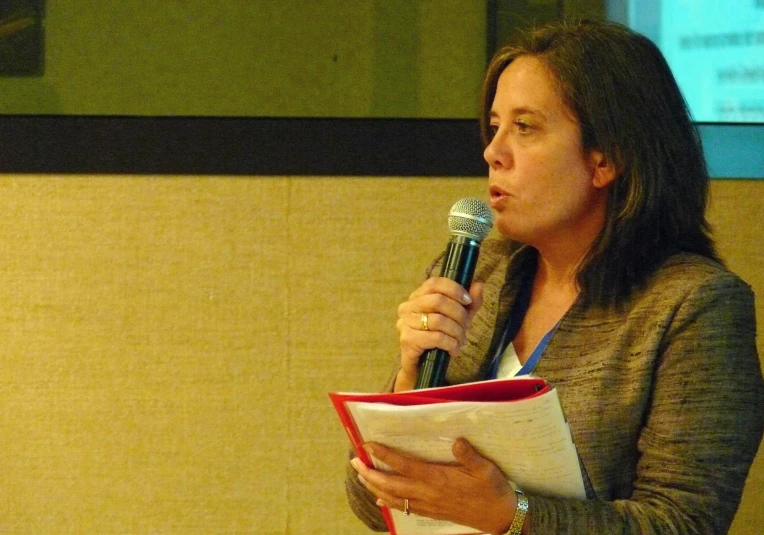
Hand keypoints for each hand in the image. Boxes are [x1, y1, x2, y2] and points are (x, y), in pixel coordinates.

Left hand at [350, 438, 515, 533]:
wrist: (500, 517)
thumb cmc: (492, 489)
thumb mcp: (485, 468)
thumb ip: (468, 455)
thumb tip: (456, 441)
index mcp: (438, 479)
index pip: (405, 466)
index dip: (385, 455)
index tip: (368, 445)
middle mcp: (428, 493)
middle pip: (391, 484)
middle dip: (370, 473)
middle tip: (354, 462)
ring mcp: (428, 505)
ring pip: (394, 498)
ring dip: (374, 487)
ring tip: (361, 476)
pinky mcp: (431, 513)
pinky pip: (404, 508)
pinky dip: (388, 502)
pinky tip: (380, 498)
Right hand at [394, 278, 483, 391]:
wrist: (423, 367)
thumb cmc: (439, 339)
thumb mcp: (458, 319)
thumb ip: (470, 303)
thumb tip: (479, 284)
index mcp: (418, 296)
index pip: (435, 283)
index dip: (455, 289)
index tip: (468, 301)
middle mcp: (408, 307)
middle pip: (438, 300)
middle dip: (459, 315)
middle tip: (465, 328)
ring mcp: (405, 322)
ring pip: (438, 320)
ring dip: (456, 332)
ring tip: (460, 341)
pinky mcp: (407, 339)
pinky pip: (436, 337)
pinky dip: (450, 344)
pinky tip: (453, 350)